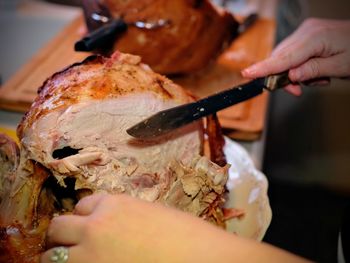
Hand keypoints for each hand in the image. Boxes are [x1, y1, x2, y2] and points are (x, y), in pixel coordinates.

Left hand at [41, 194, 308, 262]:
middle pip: (60, 226)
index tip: (88, 227)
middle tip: (73, 246)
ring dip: (64, 256)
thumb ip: (127, 218)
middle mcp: (95, 226)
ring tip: (80, 260)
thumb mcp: (155, 216)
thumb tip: (118, 229)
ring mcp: (89, 255)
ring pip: (54, 255)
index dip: (86, 217)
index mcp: (114, 204)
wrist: (200, 257)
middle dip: (64, 234)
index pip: (83, 206)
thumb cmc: (187, 237)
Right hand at [242, 18, 349, 95]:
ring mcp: (306, 32)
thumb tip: (291, 76)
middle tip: (298, 90)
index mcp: (315, 38)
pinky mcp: (307, 35)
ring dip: (294, 73)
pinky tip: (315, 71)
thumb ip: (313, 71)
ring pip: (285, 57)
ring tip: (318, 78)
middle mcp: (306, 31)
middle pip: (281, 58)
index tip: (248, 74)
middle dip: (285, 77)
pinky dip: (299, 66)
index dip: (264, 68)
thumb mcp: (341, 66)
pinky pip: (293, 54)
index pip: (283, 57)